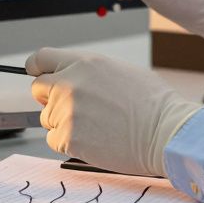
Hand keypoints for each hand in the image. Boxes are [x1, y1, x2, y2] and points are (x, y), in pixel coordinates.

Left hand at [26, 48, 201, 176]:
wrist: (165, 132)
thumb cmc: (152, 104)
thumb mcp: (119, 70)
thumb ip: (88, 71)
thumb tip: (71, 77)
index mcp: (83, 63)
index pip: (41, 59)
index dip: (37, 68)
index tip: (38, 75)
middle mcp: (70, 84)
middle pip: (38, 89)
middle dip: (50, 98)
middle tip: (75, 109)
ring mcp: (67, 112)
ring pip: (47, 118)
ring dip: (64, 123)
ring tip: (96, 126)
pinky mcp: (68, 138)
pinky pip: (55, 140)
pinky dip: (69, 143)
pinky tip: (95, 140)